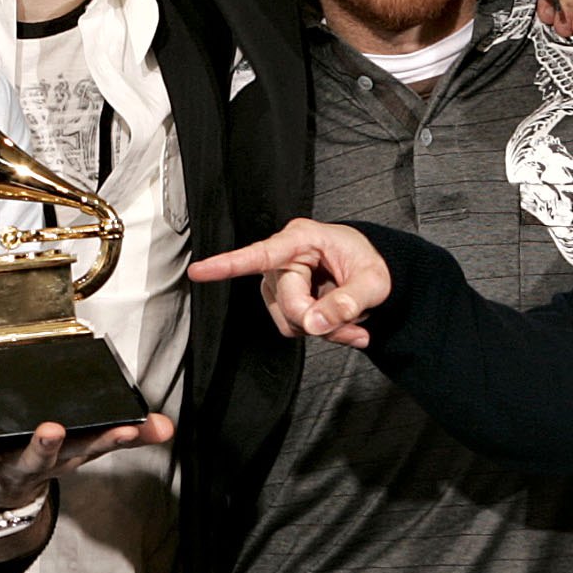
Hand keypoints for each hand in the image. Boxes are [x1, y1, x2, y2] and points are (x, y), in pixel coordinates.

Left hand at [0, 413, 176, 517]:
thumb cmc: (39, 463)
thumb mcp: (81, 452)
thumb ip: (120, 436)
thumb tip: (167, 427)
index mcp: (61, 459)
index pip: (92, 448)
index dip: (112, 438)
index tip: (130, 427)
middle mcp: (28, 467)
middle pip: (39, 459)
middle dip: (45, 446)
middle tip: (52, 430)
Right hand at [189, 218, 392, 346]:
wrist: (371, 272)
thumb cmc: (370, 264)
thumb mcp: (374, 281)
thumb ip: (349, 302)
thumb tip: (315, 323)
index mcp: (303, 239)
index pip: (261, 254)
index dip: (228, 264)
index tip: (198, 271)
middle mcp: (284, 257)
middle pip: (287, 302)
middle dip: (319, 319)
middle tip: (353, 323)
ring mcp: (279, 281)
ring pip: (287, 320)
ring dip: (321, 330)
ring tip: (351, 323)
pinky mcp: (281, 300)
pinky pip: (292, 327)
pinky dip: (319, 333)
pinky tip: (340, 326)